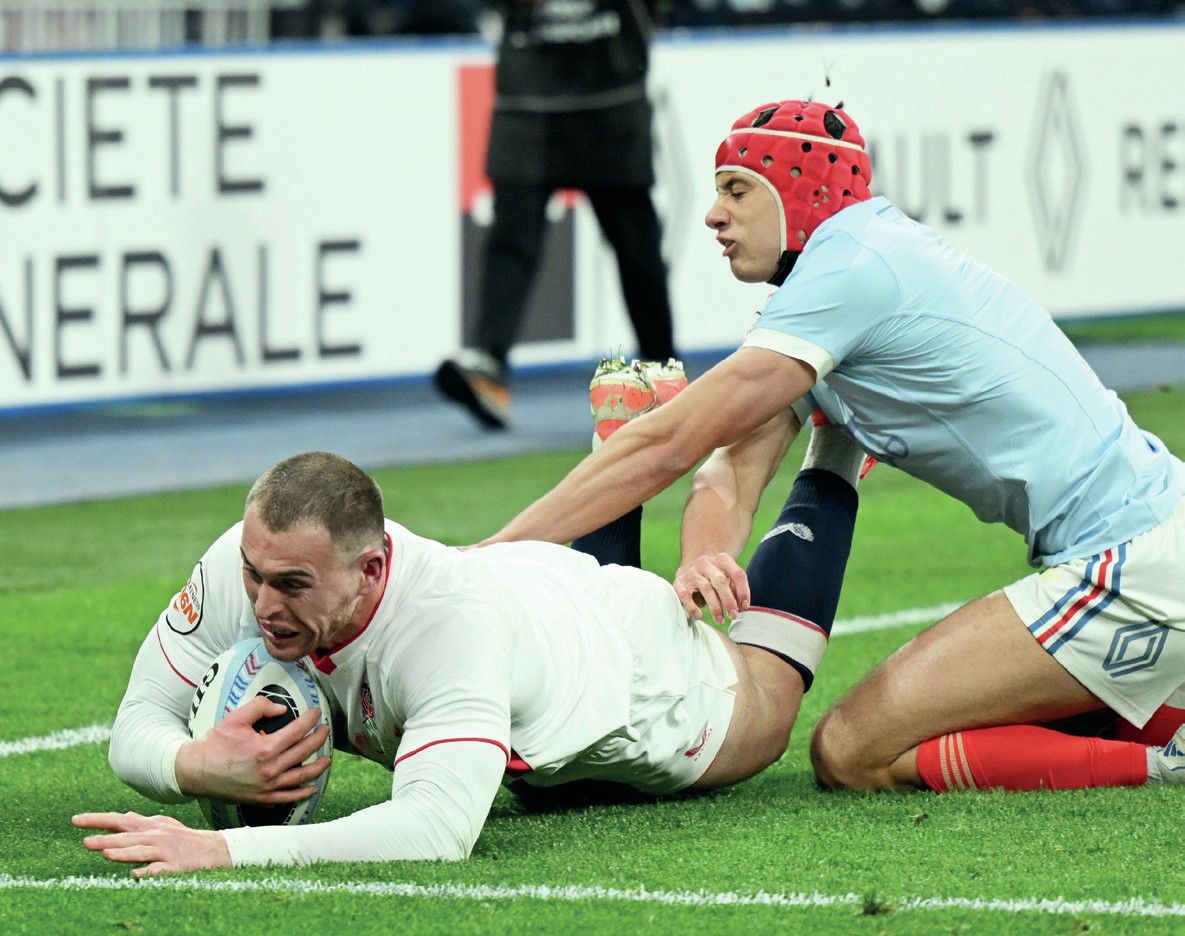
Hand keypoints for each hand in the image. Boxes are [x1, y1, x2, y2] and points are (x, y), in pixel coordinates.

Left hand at [73, 811, 230, 877]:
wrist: (214, 849)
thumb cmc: (183, 838)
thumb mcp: (163, 825)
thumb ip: (141, 822)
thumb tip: (122, 817)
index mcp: (150, 826)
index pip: (118, 821)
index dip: (97, 820)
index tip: (75, 820)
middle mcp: (156, 836)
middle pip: (127, 837)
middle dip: (106, 839)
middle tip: (85, 842)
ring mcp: (165, 851)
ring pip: (141, 851)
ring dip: (124, 852)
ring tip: (106, 854)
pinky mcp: (175, 866)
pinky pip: (159, 870)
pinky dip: (147, 872)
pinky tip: (135, 876)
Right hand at [175, 695, 330, 803]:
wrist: (196, 771)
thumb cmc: (215, 744)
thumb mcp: (235, 718)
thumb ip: (260, 707)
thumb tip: (282, 709)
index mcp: (264, 749)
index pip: (296, 732)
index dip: (310, 720)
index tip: (316, 713)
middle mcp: (269, 770)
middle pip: (303, 752)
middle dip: (318, 739)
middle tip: (325, 730)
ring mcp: (266, 787)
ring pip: (301, 777)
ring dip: (318, 767)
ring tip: (327, 758)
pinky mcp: (261, 799)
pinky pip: (288, 798)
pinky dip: (303, 793)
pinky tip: (313, 787)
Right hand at [674, 553, 749, 623]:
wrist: (690, 568)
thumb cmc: (713, 577)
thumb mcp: (726, 578)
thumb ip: (735, 590)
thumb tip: (741, 608)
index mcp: (722, 559)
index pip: (737, 574)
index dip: (743, 592)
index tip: (744, 607)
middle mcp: (706, 563)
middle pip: (720, 581)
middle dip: (729, 600)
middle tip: (733, 615)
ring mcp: (692, 571)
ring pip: (706, 588)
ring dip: (715, 607)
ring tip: (720, 620)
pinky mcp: (680, 582)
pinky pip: (685, 595)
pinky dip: (692, 607)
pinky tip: (699, 616)